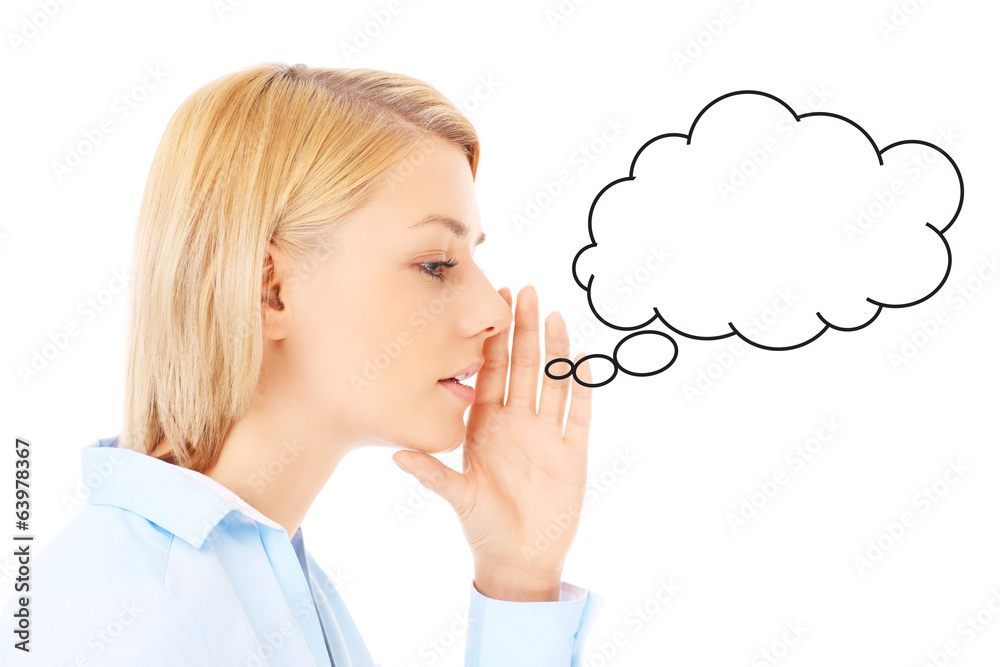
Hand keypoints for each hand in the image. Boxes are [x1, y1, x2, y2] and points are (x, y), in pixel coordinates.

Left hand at [391, 285, 593, 600]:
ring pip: (552, 382)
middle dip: (523, 328)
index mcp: (487, 425)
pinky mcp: (571, 453)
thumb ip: (434, 475)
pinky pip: (577, 414)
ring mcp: (545, 435)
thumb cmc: (483, 527)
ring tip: (553, 314)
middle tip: (525, 289)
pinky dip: (581, 388)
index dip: (493, 339)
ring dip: (554, 349)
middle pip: (523, 366)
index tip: (493, 304)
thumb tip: (398, 456)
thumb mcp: (458, 497)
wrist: (519, 560)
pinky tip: (584, 361)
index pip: (491, 372)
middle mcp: (516, 422)